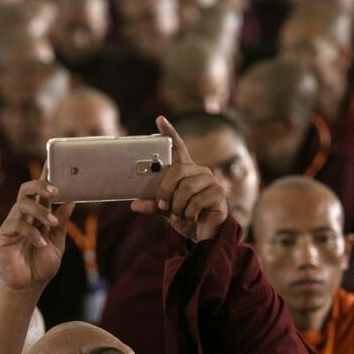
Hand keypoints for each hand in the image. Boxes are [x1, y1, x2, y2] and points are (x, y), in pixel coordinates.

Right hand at [0, 180, 73, 291]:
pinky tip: (40, 243)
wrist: (28, 286)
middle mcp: (24, 214)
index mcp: (38, 214)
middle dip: (40, 185)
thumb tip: (71, 201)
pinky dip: (31, 232)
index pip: (41, 191)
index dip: (46, 175)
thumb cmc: (42, 264)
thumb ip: (62, 222)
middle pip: (27, 189)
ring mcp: (13, 223)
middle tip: (55, 191)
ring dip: (40, 211)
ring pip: (23, 204)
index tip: (53, 161)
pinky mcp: (4, 235)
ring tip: (52, 223)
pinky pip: (17, 225)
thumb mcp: (58, 241)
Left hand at [131, 116, 227, 241]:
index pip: (178, 147)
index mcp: (186, 171)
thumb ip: (152, 205)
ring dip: (177, 206)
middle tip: (162, 205)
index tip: (159, 119)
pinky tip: (190, 218)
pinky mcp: (219, 194)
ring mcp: (211, 181)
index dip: (170, 132)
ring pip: (186, 188)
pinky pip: (197, 201)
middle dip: (165, 190)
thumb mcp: (165, 210)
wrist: (204, 234)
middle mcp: (200, 171)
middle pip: (177, 171)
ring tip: (178, 215)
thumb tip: (134, 205)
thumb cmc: (185, 216)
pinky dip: (188, 213)